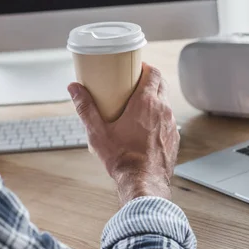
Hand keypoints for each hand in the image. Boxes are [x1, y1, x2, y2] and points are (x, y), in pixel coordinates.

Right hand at [68, 64, 178, 204]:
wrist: (143, 182)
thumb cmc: (121, 157)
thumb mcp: (97, 131)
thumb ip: (85, 108)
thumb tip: (74, 88)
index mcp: (146, 103)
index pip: (153, 73)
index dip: (145, 67)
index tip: (134, 67)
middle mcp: (163, 110)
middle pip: (161, 84)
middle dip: (149, 79)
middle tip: (132, 82)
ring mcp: (171, 124)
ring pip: (165, 101)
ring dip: (154, 97)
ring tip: (137, 103)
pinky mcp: (173, 137)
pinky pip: (168, 119)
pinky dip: (159, 115)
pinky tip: (146, 124)